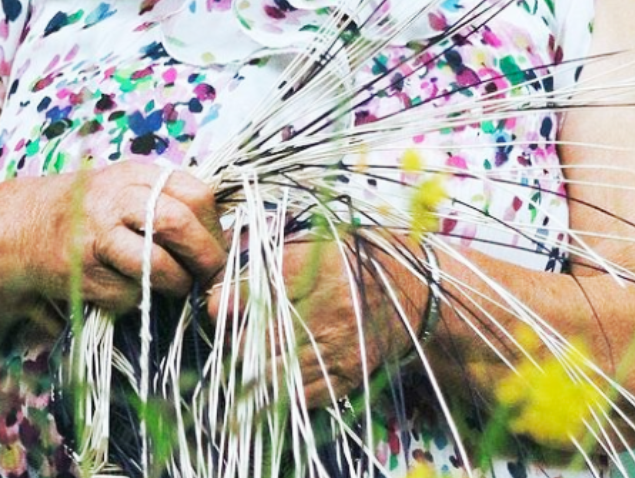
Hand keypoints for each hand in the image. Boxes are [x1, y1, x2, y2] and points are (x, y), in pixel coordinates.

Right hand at [0, 162, 226, 316]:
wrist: (23, 227)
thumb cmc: (95, 212)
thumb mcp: (133, 191)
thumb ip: (174, 205)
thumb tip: (224, 239)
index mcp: (141, 174)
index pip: (196, 195)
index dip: (214, 227)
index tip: (219, 247)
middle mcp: (118, 197)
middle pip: (178, 224)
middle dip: (204, 257)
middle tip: (211, 276)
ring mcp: (96, 232)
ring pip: (155, 263)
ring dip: (175, 283)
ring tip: (176, 287)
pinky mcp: (79, 269)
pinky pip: (125, 292)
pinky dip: (136, 299)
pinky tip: (127, 289)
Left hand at [207, 230, 426, 408]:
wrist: (419, 294)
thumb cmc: (367, 258)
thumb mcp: (328, 240)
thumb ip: (280, 254)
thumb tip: (229, 275)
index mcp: (331, 266)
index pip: (266, 286)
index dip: (232, 296)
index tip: (216, 301)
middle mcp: (336, 309)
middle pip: (263, 332)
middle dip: (236, 334)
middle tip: (229, 328)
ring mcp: (343, 349)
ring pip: (274, 369)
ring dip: (250, 364)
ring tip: (247, 351)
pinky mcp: (349, 377)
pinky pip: (297, 394)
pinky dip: (275, 389)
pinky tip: (270, 375)